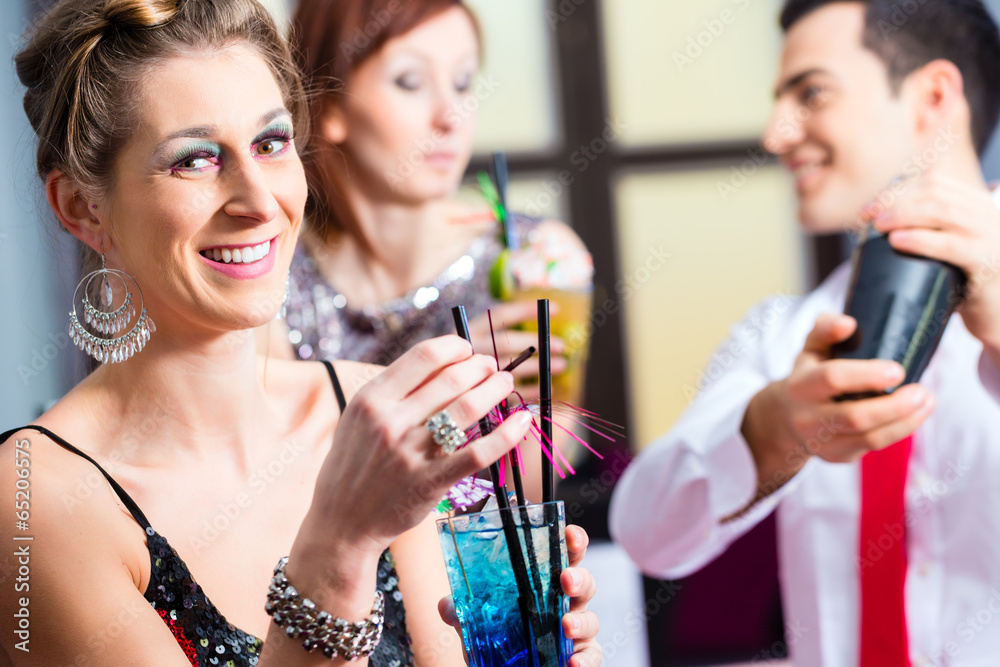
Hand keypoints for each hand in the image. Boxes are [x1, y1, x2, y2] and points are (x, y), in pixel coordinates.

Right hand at [303, 336, 531, 555]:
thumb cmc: (354, 466)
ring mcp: (411, 452)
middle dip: (481, 366)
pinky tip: (521, 421)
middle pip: (452, 378)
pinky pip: (478, 453)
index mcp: (371, 399)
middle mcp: (390, 421)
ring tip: (505, 383)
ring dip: (495, 390)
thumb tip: (442, 363)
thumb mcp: (359, 419)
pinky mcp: (431, 482)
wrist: (341, 523)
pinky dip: (506, 434)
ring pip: (468, 408)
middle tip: (492, 367)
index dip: (456, 347)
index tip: (468, 350)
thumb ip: (393, 391)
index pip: (425, 357)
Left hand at [438, 524, 600, 666]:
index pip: (563, 554)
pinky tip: (573, 662)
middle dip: (579, 577)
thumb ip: (460, 609)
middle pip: (583, 581)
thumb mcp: (474, 620)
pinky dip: (586, 659)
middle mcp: (563, 602)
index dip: (572, 541)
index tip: (569, 534)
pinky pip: (592, 655)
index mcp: (542, 582)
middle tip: (565, 580)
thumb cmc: (495, 637)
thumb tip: (447, 604)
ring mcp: (573, 630)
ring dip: (581, 620)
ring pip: (591, 619)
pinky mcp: (579, 656)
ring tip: (566, 626)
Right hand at [468, 301, 567, 400]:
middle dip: (536, 343)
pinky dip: (530, 390)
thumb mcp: (475, 344)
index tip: (555, 310)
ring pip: (508, 369)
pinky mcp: (479, 398)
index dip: (527, 311)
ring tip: (561, 365)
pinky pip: (508, 393)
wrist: (437, 394)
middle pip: (505, 343)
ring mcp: (472, 375)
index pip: (500, 315)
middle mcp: (469, 351)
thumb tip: (542, 327)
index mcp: (468, 331)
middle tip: (560, 345)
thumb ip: (499, 337)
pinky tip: (545, 387)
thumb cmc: (464, 365)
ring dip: (538, 367)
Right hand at [742, 314, 934, 491]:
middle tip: (923, 391)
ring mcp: (822, 442)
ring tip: (927, 401)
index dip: (867, 375)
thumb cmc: (808, 376)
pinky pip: (873, 447)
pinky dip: (900, 431)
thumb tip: (848, 323)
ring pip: (870, 438)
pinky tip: (916, 415)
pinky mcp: (837, 456)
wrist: (784, 418)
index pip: (832, 379)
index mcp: (800, 385)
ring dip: (906, 421)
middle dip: (895, 406)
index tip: (898, 369)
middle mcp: (807, 418)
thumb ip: (826, 329)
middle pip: (855, 417)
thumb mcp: (811, 349)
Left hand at [873, 173, 999, 364]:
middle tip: (868, 217)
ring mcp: (992, 237)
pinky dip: (921, 240)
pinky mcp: (988, 263)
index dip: (898, 190)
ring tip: (879, 226)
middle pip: (936, 192)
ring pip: (943, 211)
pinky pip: (952, 245)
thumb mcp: (949, 248)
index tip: (870, 207)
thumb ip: (928, 229)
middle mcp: (988, 214)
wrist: (998, 314)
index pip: (935, 182)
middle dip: (895, 201)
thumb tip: (876, 220)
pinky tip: (898, 241)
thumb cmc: (965, 281)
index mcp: (977, 205)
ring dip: (904, 215)